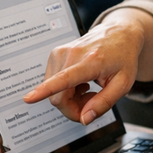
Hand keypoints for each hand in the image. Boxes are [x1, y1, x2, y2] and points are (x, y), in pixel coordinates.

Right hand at [23, 16, 146, 124]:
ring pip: (54, 92)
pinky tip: (81, 83)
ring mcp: (61, 52)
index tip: (29, 98)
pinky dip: (66, 89)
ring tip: (89, 90)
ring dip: (70, 98)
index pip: (64, 79)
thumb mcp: (123, 83)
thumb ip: (104, 103)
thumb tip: (84, 119)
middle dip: (73, 107)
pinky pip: (53, 83)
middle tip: (92, 102)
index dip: (45, 91)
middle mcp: (72, 54)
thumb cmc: (123, 57)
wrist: (120, 34)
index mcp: (91, 61)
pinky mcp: (55, 54)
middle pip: (58, 95)